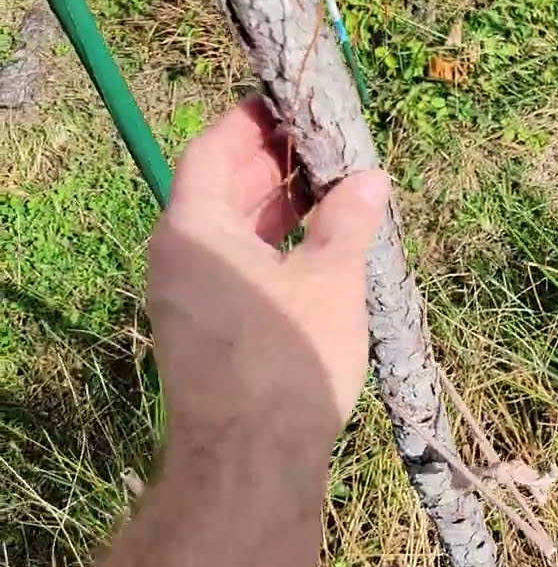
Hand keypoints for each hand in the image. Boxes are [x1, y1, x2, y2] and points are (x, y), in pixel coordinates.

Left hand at [147, 97, 389, 453]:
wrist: (251, 462)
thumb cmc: (289, 360)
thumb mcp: (330, 281)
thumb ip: (348, 222)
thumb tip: (371, 178)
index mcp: (194, 229)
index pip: (212, 149)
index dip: (251, 121)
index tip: (293, 104)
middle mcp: (178, 256)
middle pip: (220, 187)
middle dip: (274, 163)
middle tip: (329, 146)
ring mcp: (187, 295)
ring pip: (231, 230)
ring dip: (278, 206)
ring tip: (336, 191)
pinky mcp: (206, 328)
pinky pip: (235, 265)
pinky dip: (273, 246)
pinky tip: (320, 247)